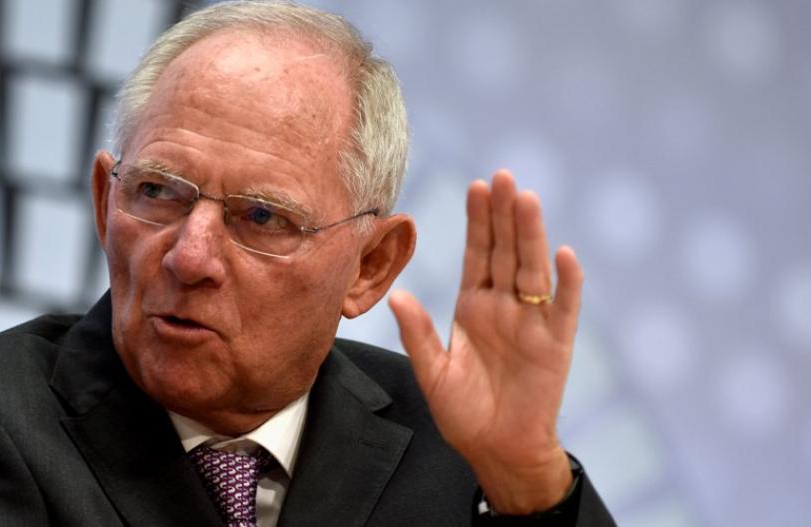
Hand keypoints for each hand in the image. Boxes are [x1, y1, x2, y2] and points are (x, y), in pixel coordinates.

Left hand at [388, 171, 581, 513]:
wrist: (497, 450)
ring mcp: (532, 322)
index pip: (477, 254)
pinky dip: (566, 282)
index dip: (478, 221)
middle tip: (502, 175)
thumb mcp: (433, 372)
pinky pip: (563, 307)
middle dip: (503, 214)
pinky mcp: (555, 344)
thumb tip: (396, 295)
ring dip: (531, 235)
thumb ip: (417, 334)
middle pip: (505, 251)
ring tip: (526, 199)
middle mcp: (504, 306)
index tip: (476, 186)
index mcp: (474, 307)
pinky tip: (564, 254)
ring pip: (532, 269)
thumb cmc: (465, 413)